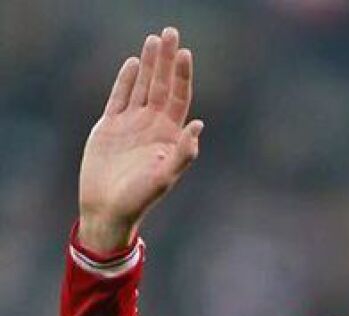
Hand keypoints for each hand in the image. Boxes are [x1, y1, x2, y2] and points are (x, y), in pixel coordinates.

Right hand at [78, 27, 202, 253]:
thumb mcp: (165, 177)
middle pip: (162, 85)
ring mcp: (131, 124)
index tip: (185, 53)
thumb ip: (183, 153)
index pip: (180, 97)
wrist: (108, 209)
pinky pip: (119, 96)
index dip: (183, 75)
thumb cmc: (140, 198)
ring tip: (154, 39)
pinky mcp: (110, 126)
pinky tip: (133, 63)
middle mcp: (153, 125)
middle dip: (166, 59)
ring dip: (148, 64)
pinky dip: (126, 80)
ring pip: (142, 86)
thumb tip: (198, 125)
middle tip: (170, 31)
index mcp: (169, 135)